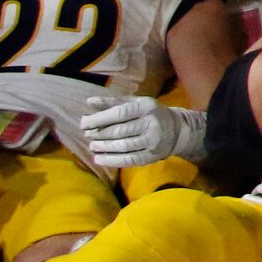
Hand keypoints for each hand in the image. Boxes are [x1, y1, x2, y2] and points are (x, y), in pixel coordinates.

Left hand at [77, 95, 207, 172]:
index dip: (99, 119)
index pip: (119, 113)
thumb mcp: (135, 103)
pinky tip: (99, 159)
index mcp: (146, 107)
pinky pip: (129, 160)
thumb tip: (89, 101)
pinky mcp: (152, 156)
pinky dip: (111, 160)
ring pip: (123, 146)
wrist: (178, 130)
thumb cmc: (150, 114)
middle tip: (87, 136)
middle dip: (100, 134)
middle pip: (120, 131)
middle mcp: (151, 123)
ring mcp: (153, 141)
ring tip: (92, 146)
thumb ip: (113, 102)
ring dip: (104, 147)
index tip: (83, 123)